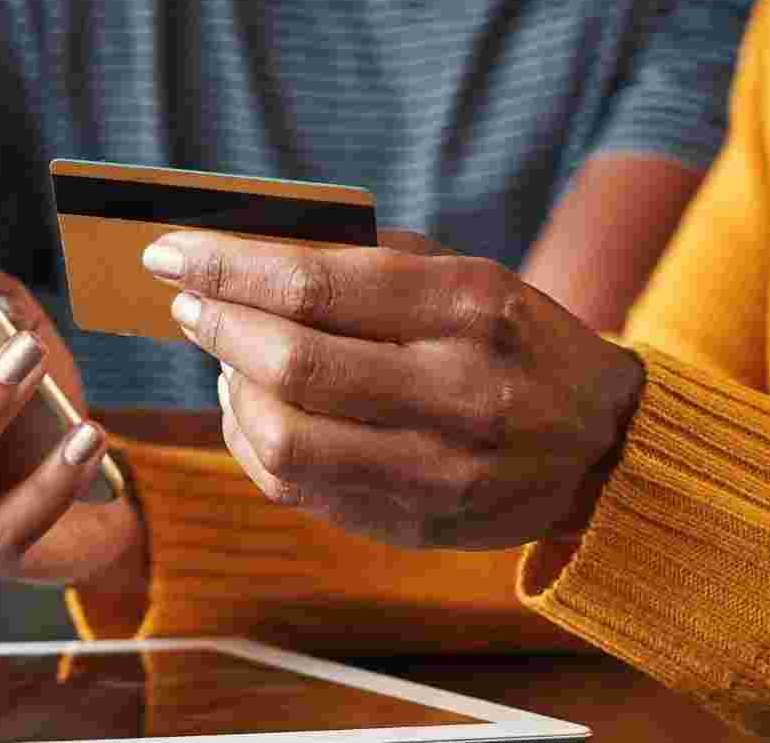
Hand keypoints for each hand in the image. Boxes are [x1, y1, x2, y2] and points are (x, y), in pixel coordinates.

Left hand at [142, 229, 644, 549]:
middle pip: (291, 363)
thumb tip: (242, 247)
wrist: (601, 446)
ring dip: (229, 388)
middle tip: (188, 303)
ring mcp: (435, 469)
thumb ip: (365, 261)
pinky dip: (250, 440)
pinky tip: (251, 407)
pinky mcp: (411, 522)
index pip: (314, 284)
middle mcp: (457, 392)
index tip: (168, 250)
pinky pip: (294, 486)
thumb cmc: (513, 340)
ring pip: (282, 437)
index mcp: (469, 309)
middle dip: (217, 325)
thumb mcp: (465, 278)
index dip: (226, 267)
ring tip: (226, 356)